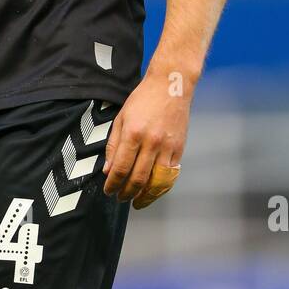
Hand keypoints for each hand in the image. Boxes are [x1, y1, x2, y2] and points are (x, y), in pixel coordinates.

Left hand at [103, 71, 189, 208]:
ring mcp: (168, 147)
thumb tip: (108, 170)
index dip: (113, 184)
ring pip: (156, 181)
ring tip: (137, 202)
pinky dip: (161, 187)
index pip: (121, 168)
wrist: (171, 86)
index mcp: (133, 134)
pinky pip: (170, 175)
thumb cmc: (143, 100)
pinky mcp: (179, 149)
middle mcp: (152, 142)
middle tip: (120, 198)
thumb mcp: (121, 118)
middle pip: (138, 178)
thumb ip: (114, 145)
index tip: (109, 191)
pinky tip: (153, 191)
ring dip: (145, 196)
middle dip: (127, 193)